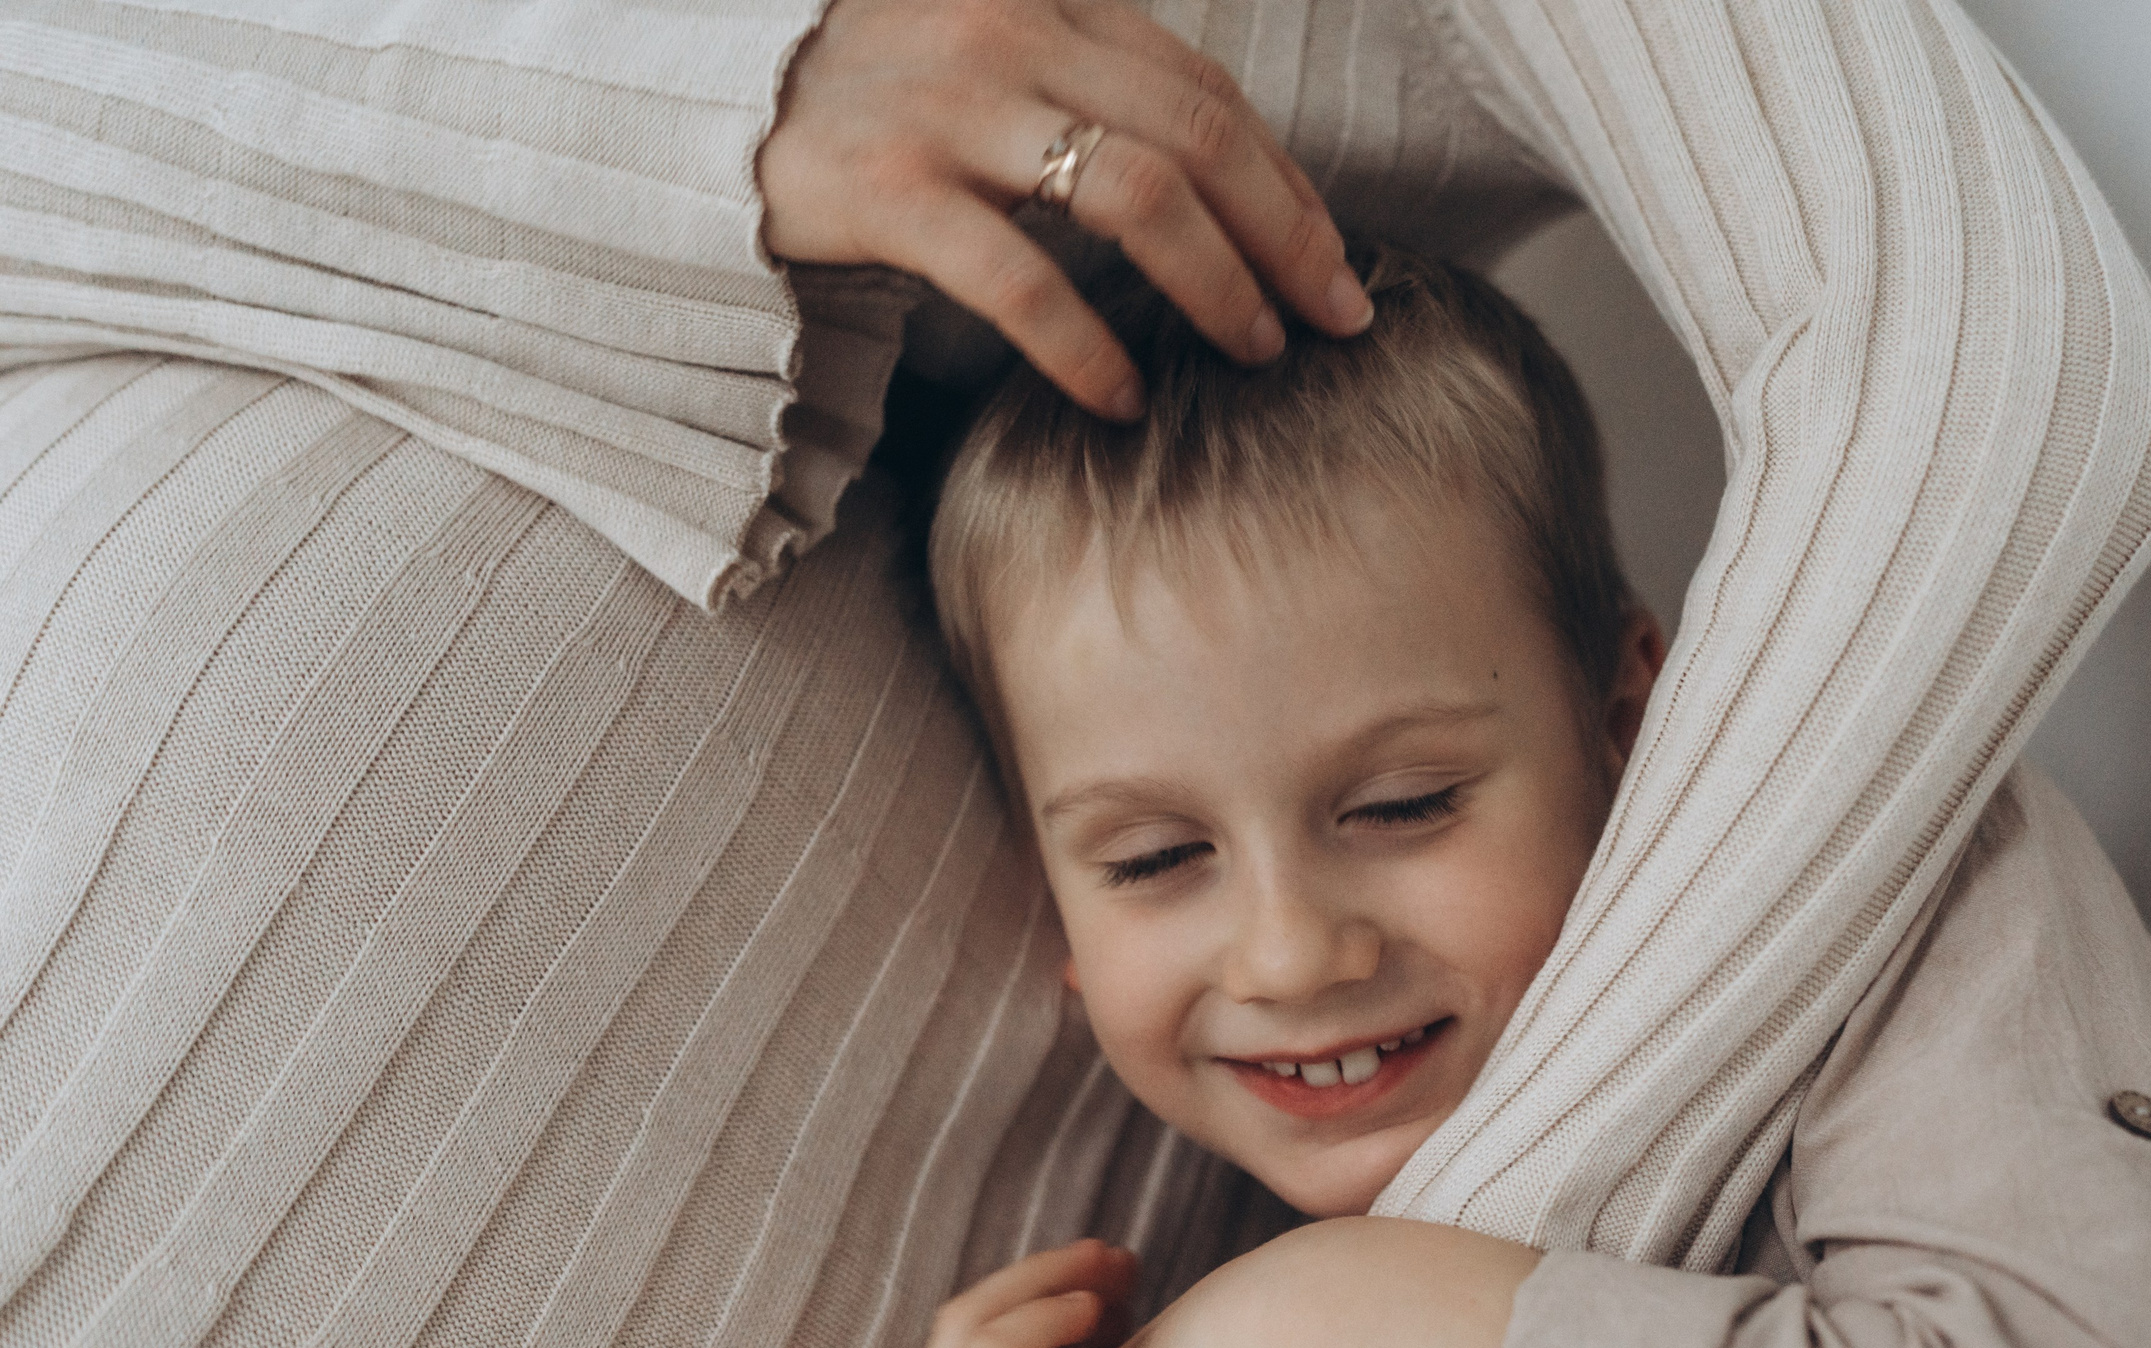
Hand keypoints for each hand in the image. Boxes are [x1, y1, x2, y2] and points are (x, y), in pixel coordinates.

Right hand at [758, 0, 1372, 417]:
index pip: (1204, 91)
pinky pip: (1019, 278)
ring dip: (1213, 284)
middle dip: (1283, 236)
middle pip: (1196, 136)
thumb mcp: (990, 58)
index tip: (1336, 260)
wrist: (703, 115)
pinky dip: (1086, 346)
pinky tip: (1122, 398)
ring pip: (1133, 194)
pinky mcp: (887, 191)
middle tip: (1333, 318)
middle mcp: (1007, 34)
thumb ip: (1090, 84)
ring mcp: (947, 110)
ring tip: (1253, 352)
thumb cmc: (869, 103)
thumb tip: (1220, 177)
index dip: (1286, 181)